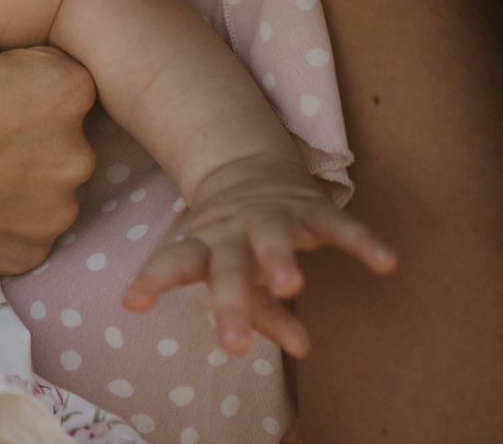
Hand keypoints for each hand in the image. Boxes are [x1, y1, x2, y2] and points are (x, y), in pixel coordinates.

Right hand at [0, 6, 98, 273]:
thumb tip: (13, 20)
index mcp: (60, 91)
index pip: (67, 69)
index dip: (25, 69)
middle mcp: (74, 156)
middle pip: (66, 127)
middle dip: (29, 120)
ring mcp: (52, 214)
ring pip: (50, 177)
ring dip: (20, 168)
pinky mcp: (28, 255)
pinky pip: (30, 221)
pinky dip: (4, 211)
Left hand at [124, 152, 397, 356]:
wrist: (246, 169)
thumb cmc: (236, 240)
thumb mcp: (237, 274)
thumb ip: (261, 313)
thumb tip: (300, 348)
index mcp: (206, 246)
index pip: (175, 264)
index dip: (153, 281)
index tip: (131, 303)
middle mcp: (233, 230)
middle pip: (226, 265)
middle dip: (229, 302)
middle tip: (232, 343)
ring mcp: (270, 215)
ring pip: (271, 236)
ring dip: (279, 259)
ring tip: (292, 287)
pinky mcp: (310, 206)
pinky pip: (337, 224)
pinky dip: (360, 242)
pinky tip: (386, 263)